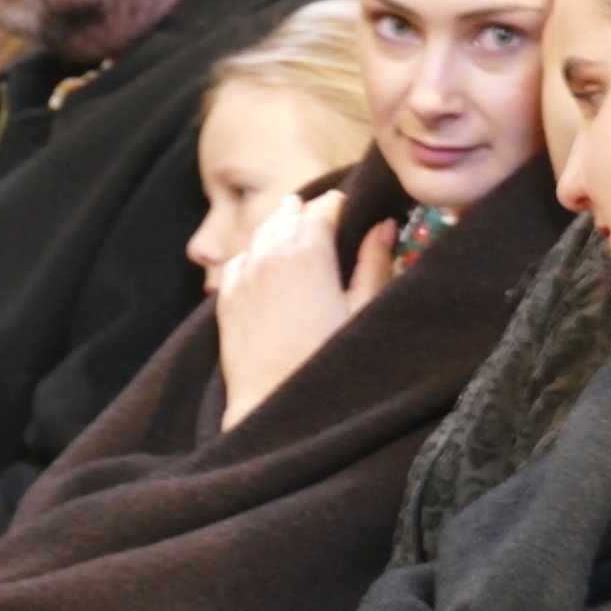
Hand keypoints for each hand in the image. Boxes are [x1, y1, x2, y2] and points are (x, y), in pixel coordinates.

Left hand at [215, 192, 396, 430]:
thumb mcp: (363, 310)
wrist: (273, 405)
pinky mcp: (226, 297)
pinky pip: (240, 258)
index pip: (326, 207)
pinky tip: (268, 261)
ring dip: (282, 226)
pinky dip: (256, 252)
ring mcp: (243, 274)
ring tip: (298, 228)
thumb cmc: (327, 362)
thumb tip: (384, 226)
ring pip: (263, 231)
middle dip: (311, 212)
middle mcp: (270, 253)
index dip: (343, 205)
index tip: (354, 210)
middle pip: (291, 213)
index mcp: (309, 250)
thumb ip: (374, 263)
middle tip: (330, 220)